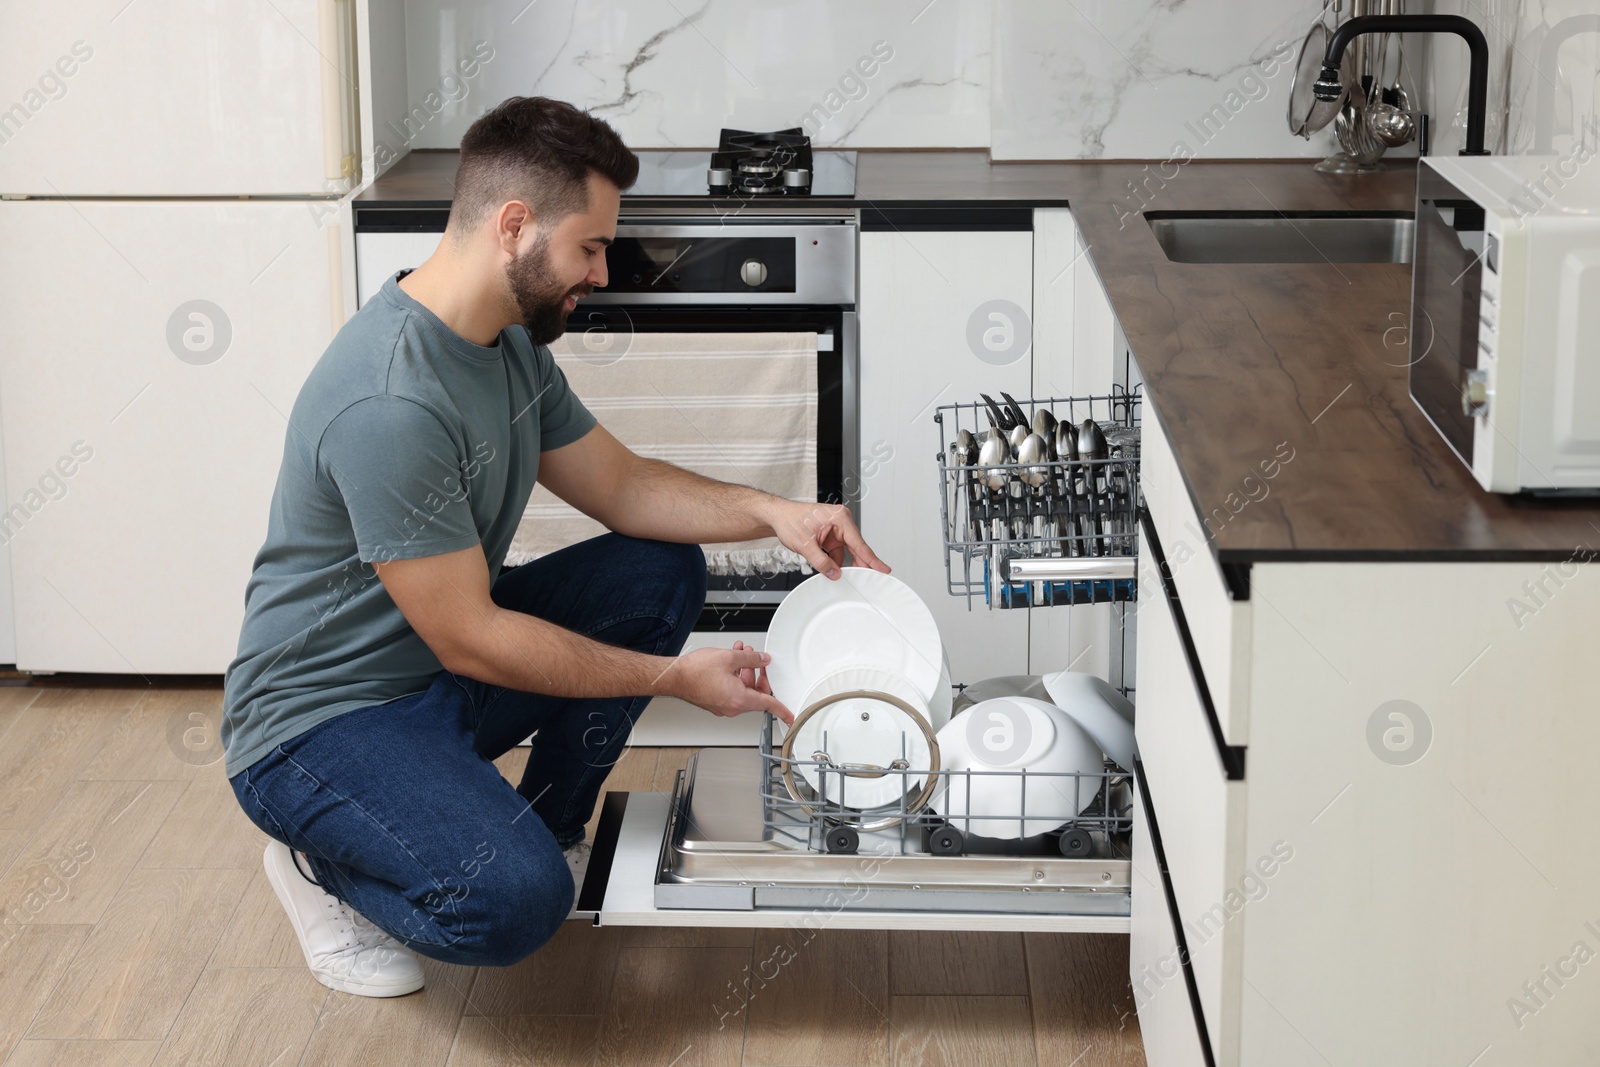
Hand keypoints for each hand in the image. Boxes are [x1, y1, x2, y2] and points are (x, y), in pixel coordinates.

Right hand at [666, 642, 793, 724]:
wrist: (674, 677)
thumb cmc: (695, 672)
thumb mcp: (730, 658)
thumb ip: (751, 658)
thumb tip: (762, 659)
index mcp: (739, 699)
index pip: (768, 705)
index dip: (782, 710)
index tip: (790, 716)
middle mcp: (732, 707)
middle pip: (755, 693)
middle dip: (758, 674)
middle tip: (758, 661)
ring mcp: (722, 706)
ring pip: (742, 689)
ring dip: (744, 671)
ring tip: (741, 653)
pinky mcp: (714, 702)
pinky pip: (731, 691)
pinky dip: (734, 676)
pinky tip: (731, 661)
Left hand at [766, 500, 889, 580]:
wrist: (778, 516)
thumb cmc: (789, 520)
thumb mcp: (804, 544)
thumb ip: (821, 561)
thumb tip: (834, 573)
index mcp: (840, 518)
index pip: (859, 543)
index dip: (871, 559)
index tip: (883, 569)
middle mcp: (841, 522)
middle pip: (856, 547)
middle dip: (860, 563)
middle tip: (868, 579)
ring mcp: (836, 529)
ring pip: (847, 551)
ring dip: (844, 564)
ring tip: (844, 575)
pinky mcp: (831, 535)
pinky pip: (838, 551)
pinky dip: (835, 561)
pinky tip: (833, 569)